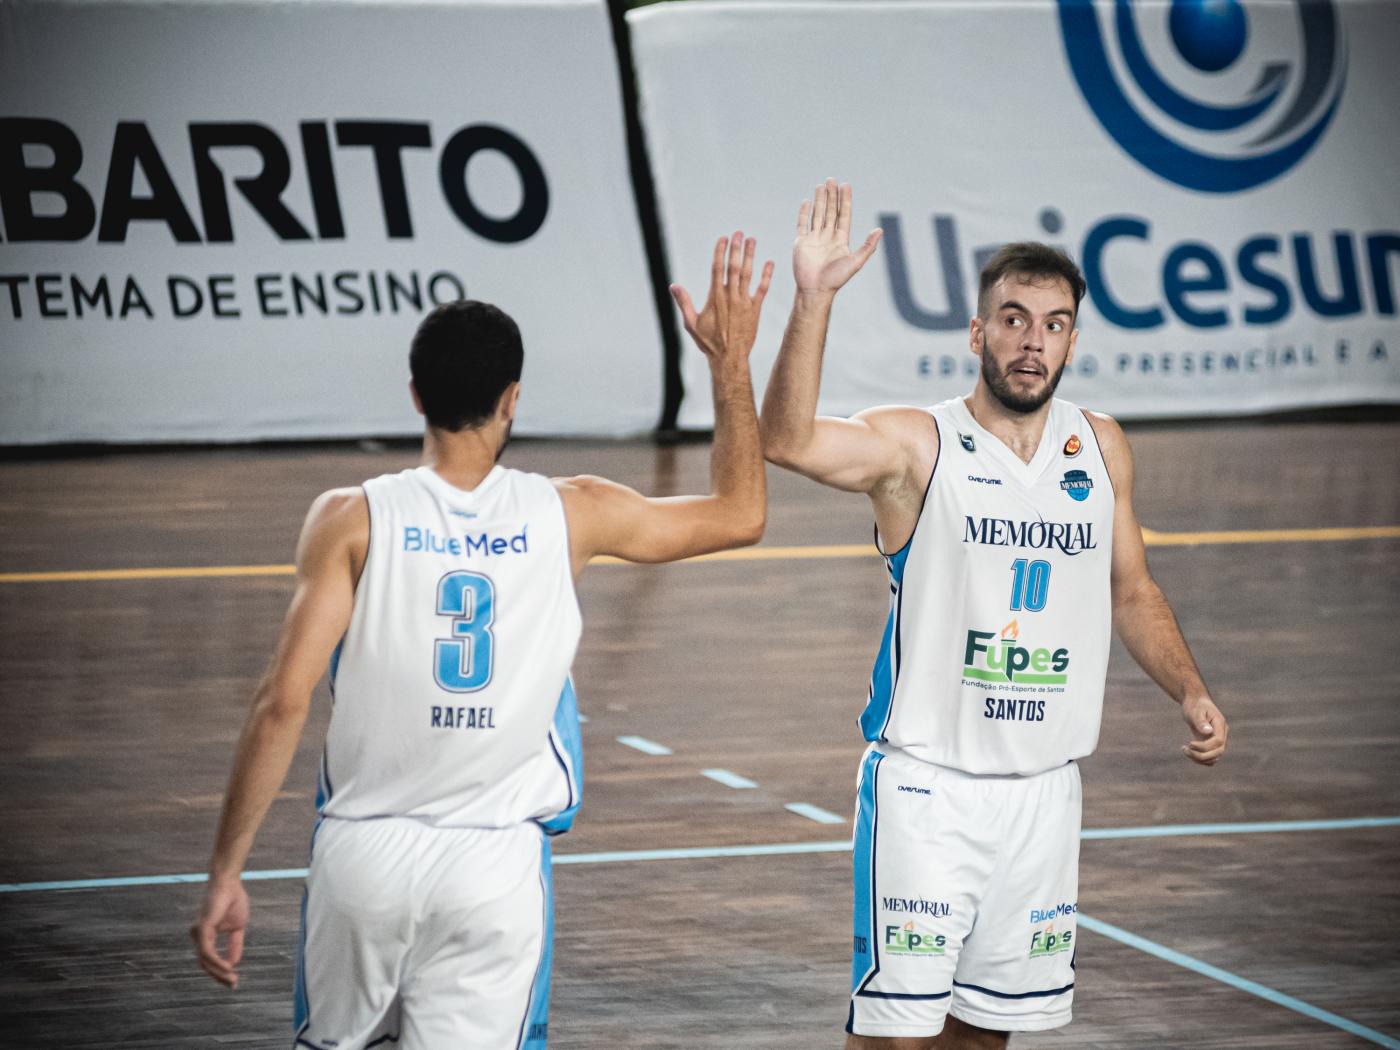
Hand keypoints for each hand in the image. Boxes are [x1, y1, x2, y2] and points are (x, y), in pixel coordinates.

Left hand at [191, 876, 249, 987]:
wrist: (230, 883)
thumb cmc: (233, 900)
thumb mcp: (237, 928)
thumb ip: (234, 945)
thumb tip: (233, 963)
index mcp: (204, 936)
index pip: (209, 960)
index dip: (220, 972)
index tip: (234, 981)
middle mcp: (197, 936)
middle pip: (205, 964)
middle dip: (219, 976)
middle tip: (234, 985)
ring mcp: (198, 933)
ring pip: (205, 961)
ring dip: (219, 973)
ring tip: (233, 979)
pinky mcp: (202, 929)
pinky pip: (207, 952)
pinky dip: (217, 962)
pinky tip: (228, 968)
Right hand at [670, 231, 773, 368]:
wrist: (729, 358)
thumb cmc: (709, 343)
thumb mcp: (691, 324)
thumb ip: (683, 303)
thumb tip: (673, 286)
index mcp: (715, 298)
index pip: (717, 269)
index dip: (720, 252)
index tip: (723, 238)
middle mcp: (731, 297)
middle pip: (734, 267)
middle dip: (736, 249)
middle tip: (739, 233)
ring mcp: (744, 302)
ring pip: (748, 274)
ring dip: (750, 256)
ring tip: (752, 241)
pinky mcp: (755, 310)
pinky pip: (762, 289)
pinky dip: (766, 276)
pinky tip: (769, 263)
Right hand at [793, 178, 882, 294]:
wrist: (815, 290)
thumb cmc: (836, 279)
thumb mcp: (856, 262)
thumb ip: (868, 246)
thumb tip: (880, 230)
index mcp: (841, 239)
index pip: (843, 215)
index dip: (845, 200)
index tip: (845, 185)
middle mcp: (828, 236)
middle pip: (830, 211)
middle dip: (831, 195)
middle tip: (831, 179)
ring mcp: (814, 238)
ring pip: (817, 214)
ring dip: (819, 200)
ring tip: (820, 186)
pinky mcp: (801, 243)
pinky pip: (802, 224)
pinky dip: (804, 213)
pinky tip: (806, 202)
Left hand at [1181, 695, 1227, 765]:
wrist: (1195, 702)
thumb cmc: (1195, 705)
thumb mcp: (1195, 711)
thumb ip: (1201, 722)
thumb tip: (1208, 732)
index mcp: (1220, 725)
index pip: (1218, 741)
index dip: (1204, 746)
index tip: (1190, 743)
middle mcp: (1221, 734)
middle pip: (1218, 752)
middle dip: (1202, 755)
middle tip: (1185, 749)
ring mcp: (1217, 739)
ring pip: (1215, 757)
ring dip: (1200, 759)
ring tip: (1184, 750)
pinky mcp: (1210, 743)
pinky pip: (1210, 756)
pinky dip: (1200, 759)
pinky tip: (1188, 752)